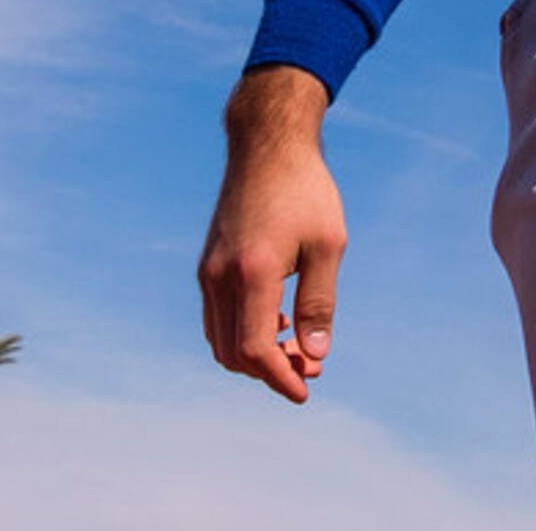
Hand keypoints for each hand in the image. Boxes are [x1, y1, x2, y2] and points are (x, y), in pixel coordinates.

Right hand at [196, 66, 345, 403]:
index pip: (255, 349)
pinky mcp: (207, 264)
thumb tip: (315, 356)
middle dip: (271, 371)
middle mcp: (220, 275)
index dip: (280, 378)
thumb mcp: (327, 245)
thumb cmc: (305, 191)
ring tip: (297, 350)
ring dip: (254, 356)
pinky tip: (276, 323)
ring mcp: (208, 270)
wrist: (267, 145)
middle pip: (234, 354)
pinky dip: (241, 333)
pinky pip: (216, 318)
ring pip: (220, 340)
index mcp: (253, 271)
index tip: (305, 391)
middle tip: (311, 368)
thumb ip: (319, 303)